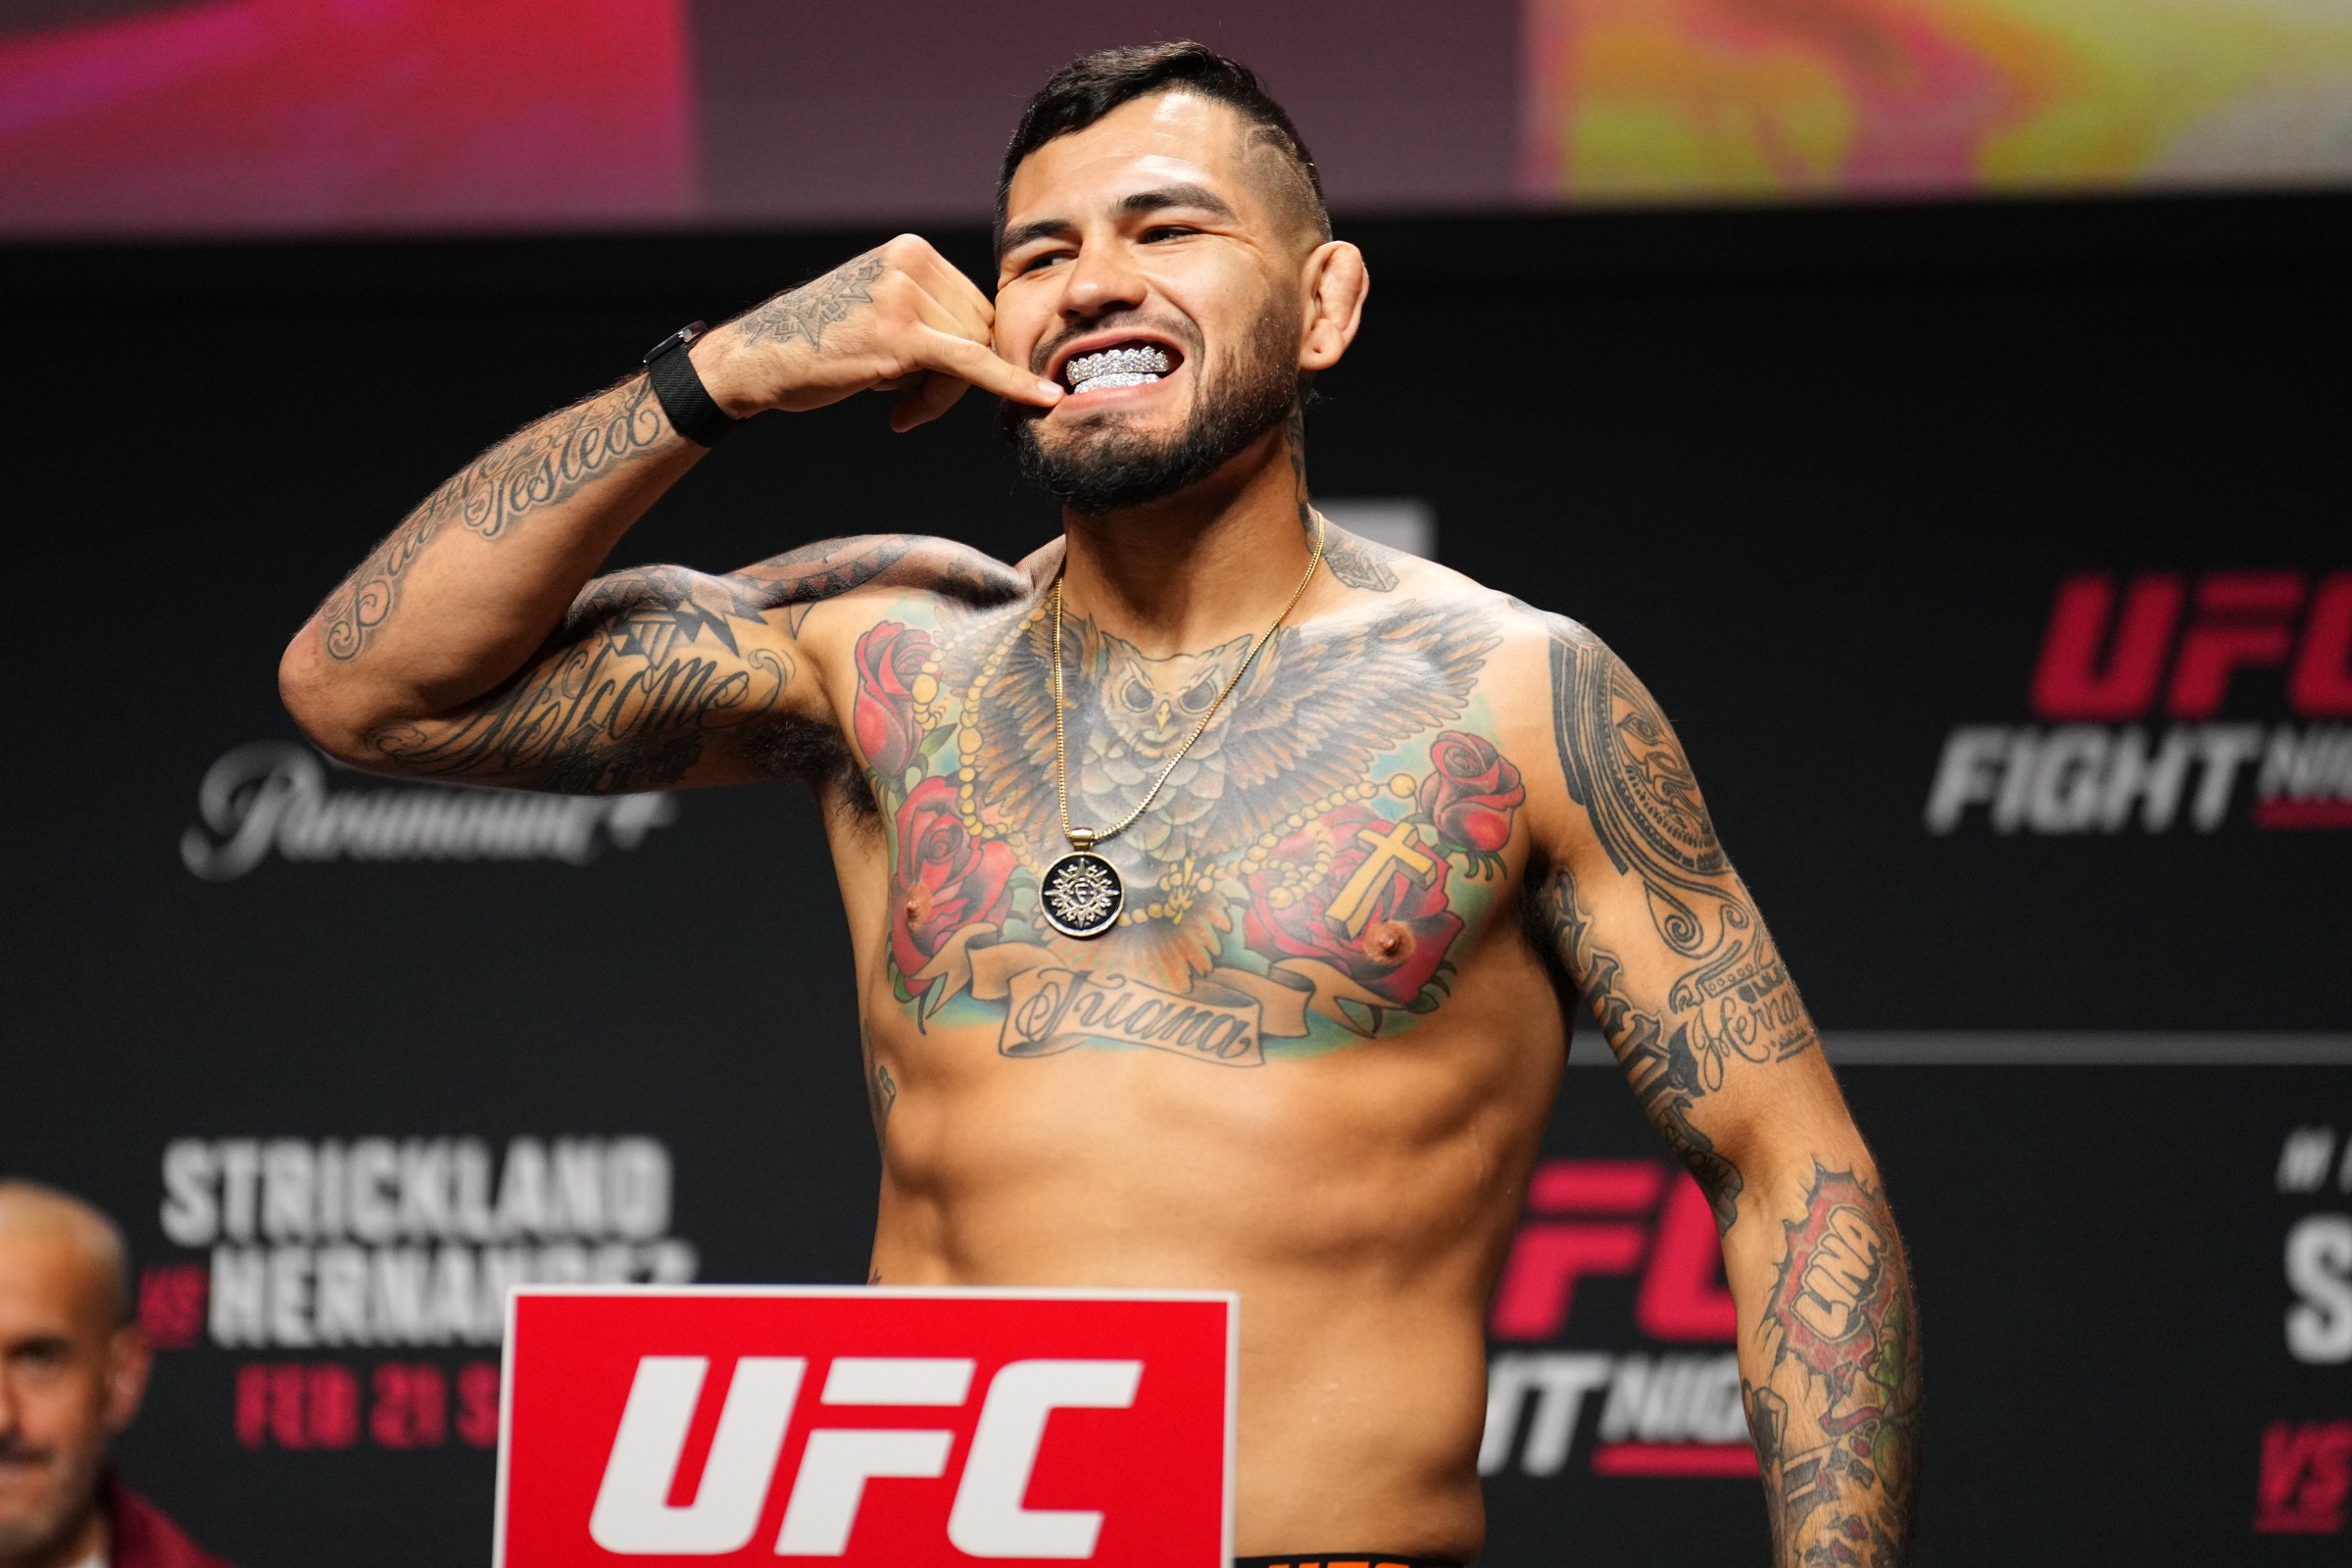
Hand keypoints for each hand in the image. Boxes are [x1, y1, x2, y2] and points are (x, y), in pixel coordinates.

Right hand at [692, 236, 1062, 430]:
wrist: (759, 359)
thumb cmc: (819, 344)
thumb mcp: (879, 309)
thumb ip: (932, 315)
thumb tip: (992, 348)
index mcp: (911, 250)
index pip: (973, 306)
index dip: (963, 353)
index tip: (925, 382)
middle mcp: (911, 261)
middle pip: (980, 328)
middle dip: (955, 378)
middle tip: (910, 406)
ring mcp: (905, 296)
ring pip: (973, 353)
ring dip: (941, 395)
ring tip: (897, 407)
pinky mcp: (901, 336)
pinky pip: (972, 364)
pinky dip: (1011, 384)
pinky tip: (1041, 400)